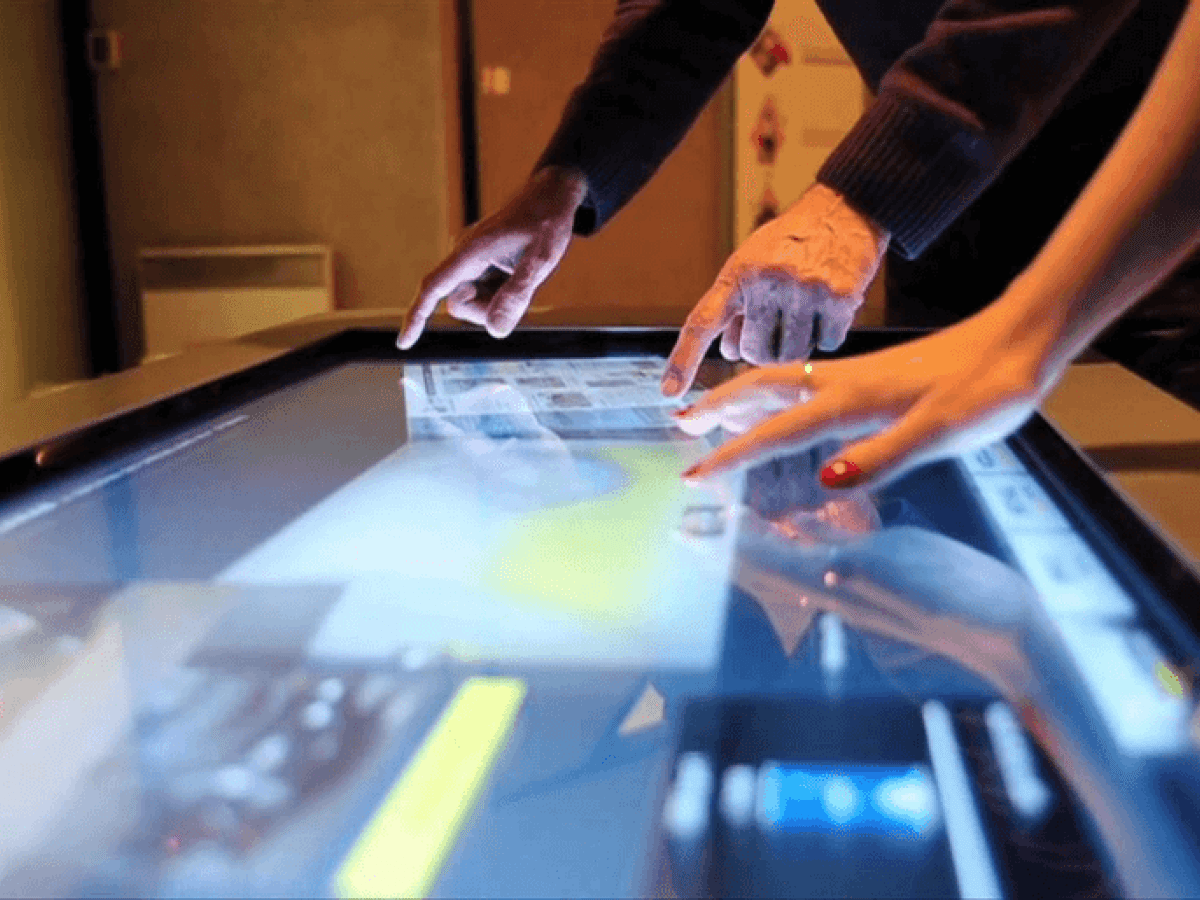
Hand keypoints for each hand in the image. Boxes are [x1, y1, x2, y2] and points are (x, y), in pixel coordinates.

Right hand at [398, 166, 588, 348]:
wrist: (551, 194)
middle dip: (488, 309)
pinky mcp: (478, 263)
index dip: (417, 317)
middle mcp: (463, 256)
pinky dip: (500, 292)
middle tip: (521, 287)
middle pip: (459, 305)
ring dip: (497, 301)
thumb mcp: (542, 259)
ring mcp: (470, 260)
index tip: (404, 344)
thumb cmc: (548, 221)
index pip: (433, 288)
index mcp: (471, 251)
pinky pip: (483, 292)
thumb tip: (495, 330)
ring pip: (472, 302)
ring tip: (521, 273)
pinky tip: (517, 270)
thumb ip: (518, 294)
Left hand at [660, 183, 888, 395]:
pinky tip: (827, 310)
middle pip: (754, 353)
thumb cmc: (790, 243)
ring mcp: (804, 289)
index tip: (668, 392)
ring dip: (795, 347)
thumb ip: (736, 305)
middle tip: (775, 327)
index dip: (683, 360)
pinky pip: (826, 344)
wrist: (843, 209)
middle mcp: (767, 280)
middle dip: (762, 349)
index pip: (703, 323)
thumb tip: (728, 354)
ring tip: (802, 316)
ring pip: (791, 355)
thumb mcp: (752, 262)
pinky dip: (826, 335)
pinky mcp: (838, 297)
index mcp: (738, 273)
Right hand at [674, 305, 1059, 489]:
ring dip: (741, 393)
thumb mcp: (939, 432)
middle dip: (718, 408)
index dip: (732, 457)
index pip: (777, 433)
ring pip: (782, 380)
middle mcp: (844, 382)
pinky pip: (805, 379)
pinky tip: (784, 398)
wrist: (1022, 340)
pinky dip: (775, 389)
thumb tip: (824, 483)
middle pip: (762, 390)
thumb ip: (881, 456)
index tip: (693, 475)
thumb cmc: (986, 387)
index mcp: (851, 400)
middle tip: (679, 420)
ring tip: (713, 406)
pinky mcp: (875, 374)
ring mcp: (858, 374)